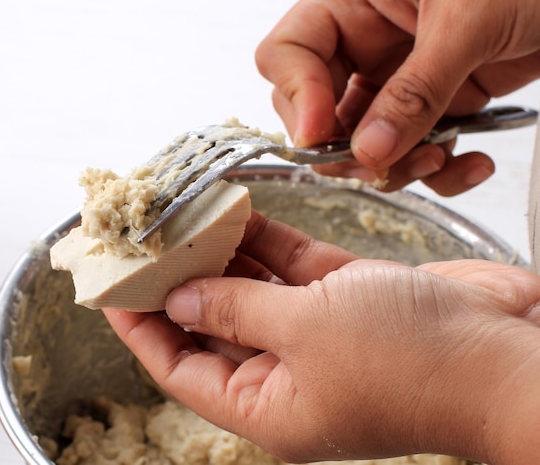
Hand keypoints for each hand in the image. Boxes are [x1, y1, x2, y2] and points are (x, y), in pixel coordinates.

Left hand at [105, 211, 539, 463]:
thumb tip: (179, 296)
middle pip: (211, 320)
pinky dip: (266, 238)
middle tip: (145, 238)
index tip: (112, 286)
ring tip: (183, 215)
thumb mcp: (306, 331)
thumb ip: (236, 307)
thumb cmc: (410, 361)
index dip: (140, 326)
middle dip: (178, 279)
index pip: (179, 364)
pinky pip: (292, 264)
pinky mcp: (347, 294)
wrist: (504, 350)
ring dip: (221, 251)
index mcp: (267, 404)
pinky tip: (237, 210)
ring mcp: (318, 330)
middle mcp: (288, 371)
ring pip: (252, 286)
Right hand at [255, 0, 539, 193]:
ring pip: (365, 141)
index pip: (288, 53)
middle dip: (344, 147)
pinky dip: (439, 169)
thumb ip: (414, 92)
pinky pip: (415, 149)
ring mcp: (401, 76)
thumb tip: (368, 151)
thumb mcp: (469, 20)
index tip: (319, 135)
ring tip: (439, 158)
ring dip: (396, 165)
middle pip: (317, 109)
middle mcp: (368, 40)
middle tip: (376, 163)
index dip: (295, 97)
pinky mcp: (436, 102)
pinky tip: (471, 162)